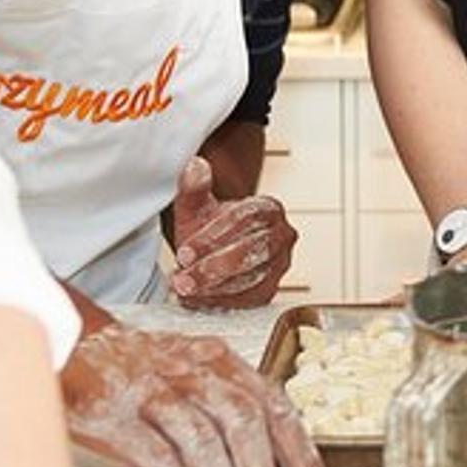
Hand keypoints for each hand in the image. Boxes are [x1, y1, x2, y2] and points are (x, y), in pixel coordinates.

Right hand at [60, 324, 327, 466]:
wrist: (75, 341)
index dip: (297, 448)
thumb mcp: (195, 366)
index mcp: (218, 358)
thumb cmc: (142, 363)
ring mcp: (150, 389)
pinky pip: (151, 452)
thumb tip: (270, 461)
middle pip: (241, 417)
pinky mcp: (112, 413)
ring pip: (200, 435)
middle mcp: (189, 369)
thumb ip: (230, 401)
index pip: (271, 402)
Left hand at [170, 156, 296, 308]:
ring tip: (185, 288)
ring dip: (215, 286)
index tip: (186, 250)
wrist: (215, 249)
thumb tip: (194, 166)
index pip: (247, 218)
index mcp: (269, 208)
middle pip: (253, 250)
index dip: (215, 235)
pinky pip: (249, 298)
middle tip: (183, 276)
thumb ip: (194, 186)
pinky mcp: (271, 289)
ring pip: (252, 277)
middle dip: (214, 266)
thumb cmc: (208, 226)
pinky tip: (197, 298)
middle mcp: (282, 234)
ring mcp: (280, 264)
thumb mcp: (196, 206)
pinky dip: (221, 300)